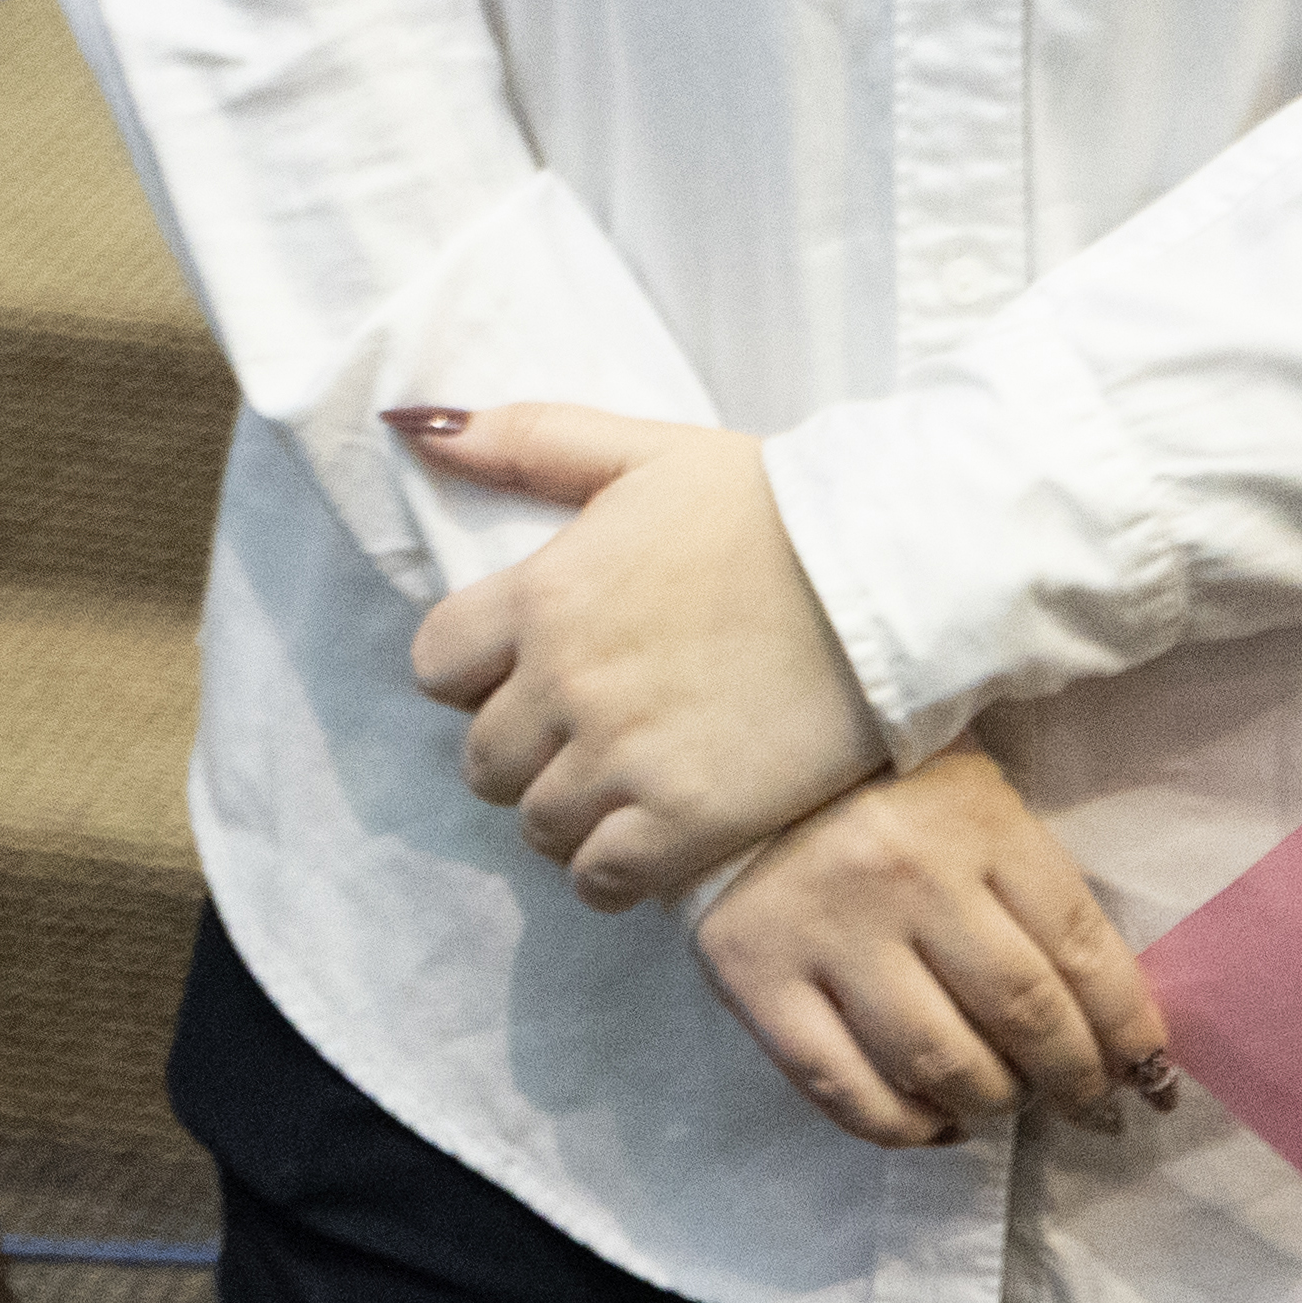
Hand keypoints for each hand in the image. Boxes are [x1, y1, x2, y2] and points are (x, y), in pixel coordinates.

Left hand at [394, 401, 885, 906]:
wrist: (888, 573)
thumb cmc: (772, 503)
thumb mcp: (640, 449)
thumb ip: (524, 441)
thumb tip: (413, 423)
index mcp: (543, 593)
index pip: (436, 665)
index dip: (472, 675)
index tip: (524, 671)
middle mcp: (564, 683)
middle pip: (482, 760)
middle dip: (521, 751)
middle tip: (579, 736)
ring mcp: (622, 759)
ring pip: (537, 826)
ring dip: (567, 813)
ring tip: (618, 788)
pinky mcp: (688, 822)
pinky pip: (602, 878)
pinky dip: (611, 870)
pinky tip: (648, 840)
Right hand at [693, 745, 1186, 1152]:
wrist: (717, 754)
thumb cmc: (870, 777)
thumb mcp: (970, 792)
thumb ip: (1031, 882)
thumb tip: (1111, 1015)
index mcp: (973, 818)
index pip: (1082, 948)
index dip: (1129, 1029)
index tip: (1146, 1070)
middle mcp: (904, 875)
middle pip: (1023, 1017)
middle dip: (1075, 1080)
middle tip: (1088, 1102)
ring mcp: (826, 930)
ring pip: (942, 1065)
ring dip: (994, 1105)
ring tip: (1003, 1102)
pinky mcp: (755, 977)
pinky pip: (845, 1090)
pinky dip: (906, 1128)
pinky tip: (934, 1123)